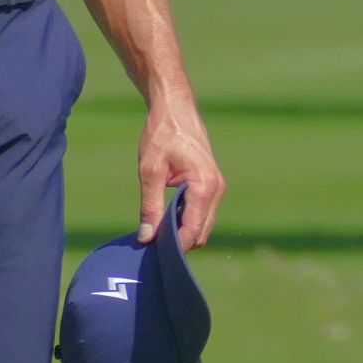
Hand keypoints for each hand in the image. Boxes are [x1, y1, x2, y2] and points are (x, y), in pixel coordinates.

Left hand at [138, 94, 224, 248]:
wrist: (176, 109)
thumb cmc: (162, 135)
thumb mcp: (150, 171)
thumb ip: (150, 206)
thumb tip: (146, 237)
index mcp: (205, 186)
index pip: (193, 230)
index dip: (174, 246)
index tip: (152, 253)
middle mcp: (216, 189)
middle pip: (201, 232)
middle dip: (179, 242)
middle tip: (150, 244)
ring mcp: (216, 187)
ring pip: (203, 224)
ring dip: (183, 232)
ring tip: (155, 231)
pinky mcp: (211, 185)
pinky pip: (202, 213)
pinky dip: (186, 221)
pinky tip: (165, 218)